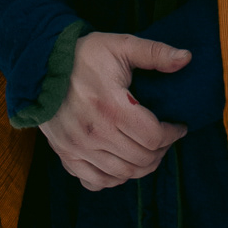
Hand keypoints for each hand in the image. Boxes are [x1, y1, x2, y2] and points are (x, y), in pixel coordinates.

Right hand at [39, 31, 190, 191]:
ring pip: (123, 174)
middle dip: (161, 150)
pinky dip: (115, 178)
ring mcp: (78, 148)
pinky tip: (122, 163)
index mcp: (112, 107)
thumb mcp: (120, 45)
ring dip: (142, 166)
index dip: (173, 134)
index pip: (154, 137)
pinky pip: (96, 182)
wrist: (40, 66)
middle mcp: (95, 133)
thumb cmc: (84, 55)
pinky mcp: (66, 155)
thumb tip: (187, 58)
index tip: (178, 125)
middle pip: (142, 159)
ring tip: (148, 150)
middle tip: (165, 137)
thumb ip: (155, 53)